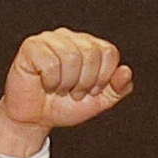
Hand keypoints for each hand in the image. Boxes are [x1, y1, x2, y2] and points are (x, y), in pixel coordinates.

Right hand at [0, 29, 133, 157]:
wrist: (34, 119)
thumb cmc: (62, 106)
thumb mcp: (98, 102)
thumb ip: (117, 89)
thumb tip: (126, 72)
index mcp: (89, 45)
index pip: (108, 52)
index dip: (102, 77)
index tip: (90, 90)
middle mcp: (70, 37)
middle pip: (91, 53)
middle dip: (84, 82)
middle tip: (72, 92)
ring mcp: (50, 39)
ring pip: (71, 57)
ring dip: (65, 83)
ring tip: (58, 89)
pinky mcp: (31, 46)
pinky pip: (50, 63)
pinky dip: (49, 81)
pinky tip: (45, 84)